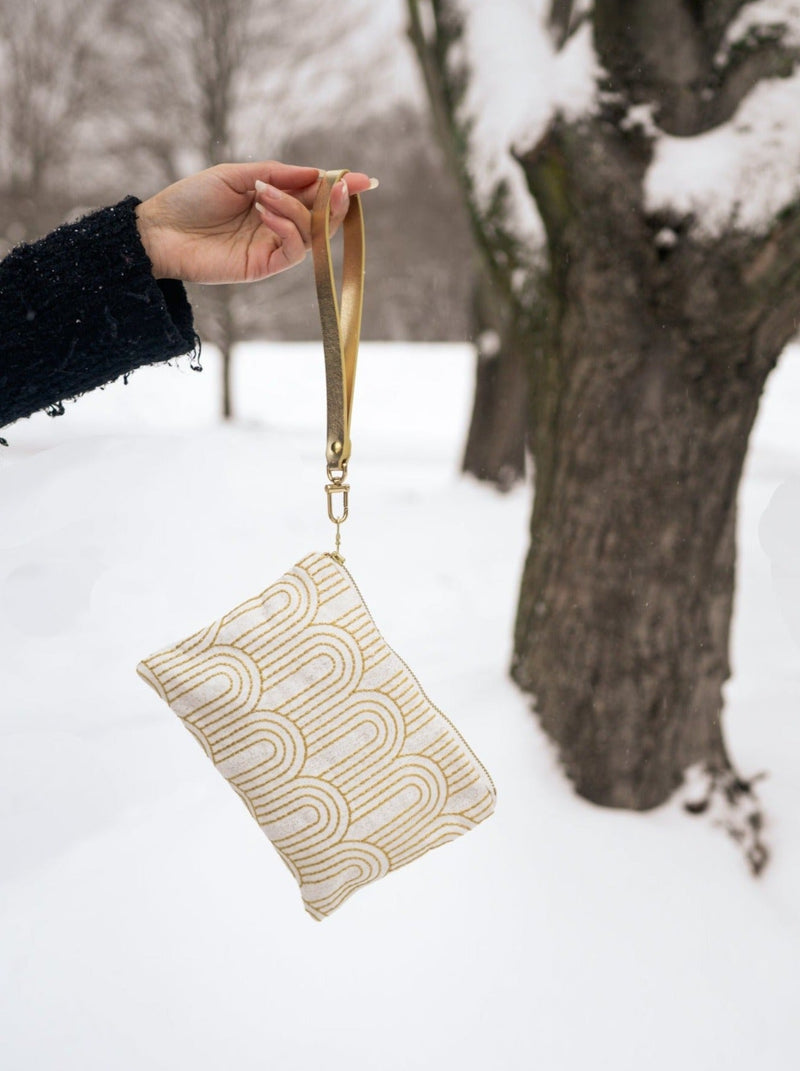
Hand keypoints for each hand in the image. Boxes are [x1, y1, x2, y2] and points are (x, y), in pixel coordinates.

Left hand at [134, 161, 375, 283]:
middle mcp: (276, 226)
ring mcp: (271, 247)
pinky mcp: (263, 267)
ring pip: (310, 233)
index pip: (313, 194)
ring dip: (296, 209)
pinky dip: (287, 228)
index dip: (338, 187)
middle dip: (336, 201)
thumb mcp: (235, 175)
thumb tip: (315, 173)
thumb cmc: (191, 199)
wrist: (159, 231)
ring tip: (264, 196)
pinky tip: (266, 214)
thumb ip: (276, 174)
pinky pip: (292, 250)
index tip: (362, 179)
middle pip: (320, 216)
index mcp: (271, 201)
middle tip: (345, 185)